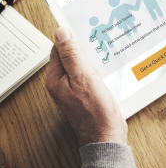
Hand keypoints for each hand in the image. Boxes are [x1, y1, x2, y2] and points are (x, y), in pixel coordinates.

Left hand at [45, 27, 126, 146]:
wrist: (107, 135)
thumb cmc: (95, 111)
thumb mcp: (83, 77)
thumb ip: (72, 55)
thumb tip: (62, 32)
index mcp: (56, 78)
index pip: (59, 48)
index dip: (72, 38)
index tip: (86, 32)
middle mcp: (62, 83)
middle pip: (70, 55)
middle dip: (83, 48)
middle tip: (98, 44)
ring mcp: (74, 88)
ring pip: (81, 64)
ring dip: (91, 59)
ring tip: (103, 55)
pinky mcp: (85, 93)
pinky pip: (88, 74)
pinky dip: (96, 69)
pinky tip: (105, 68)